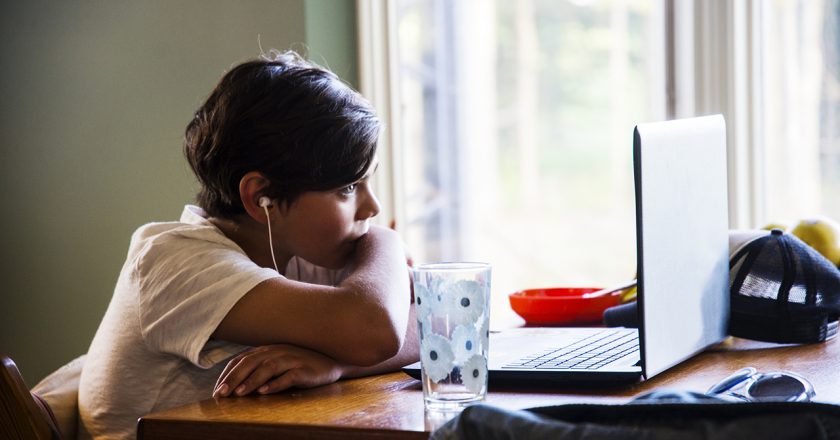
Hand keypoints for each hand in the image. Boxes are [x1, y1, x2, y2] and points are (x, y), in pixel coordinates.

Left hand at [213, 344, 342, 397]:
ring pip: (267, 368)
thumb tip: (234, 385)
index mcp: (267, 349)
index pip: (241, 360)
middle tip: (221, 394)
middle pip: (250, 362)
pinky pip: (288, 376)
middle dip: (233, 378)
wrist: (331, 363)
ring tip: (238, 394)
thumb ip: (258, 369)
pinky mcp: (305, 370)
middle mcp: (277, 351)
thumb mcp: (277, 363)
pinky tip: (265, 392)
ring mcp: (291, 359)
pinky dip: (276, 383)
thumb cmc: (300, 365)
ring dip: (251, 381)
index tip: (216, 390)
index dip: (227, 374)